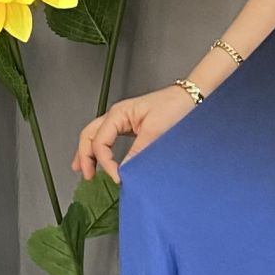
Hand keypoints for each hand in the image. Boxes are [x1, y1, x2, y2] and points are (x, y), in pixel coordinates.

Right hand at [72, 86, 197, 184]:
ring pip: (94, 136)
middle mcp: (116, 115)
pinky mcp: (129, 125)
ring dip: (88, 153)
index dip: (105, 162)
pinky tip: (99, 159)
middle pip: (90, 136)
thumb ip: (137, 151)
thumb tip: (124, 170)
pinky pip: (106, 137)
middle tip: (87, 175)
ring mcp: (121, 120)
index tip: (116, 177)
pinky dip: (99, 149)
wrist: (190, 98)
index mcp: (119, 114)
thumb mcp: (155, 131)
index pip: (101, 142)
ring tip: (84, 170)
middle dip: (85, 156)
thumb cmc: (174, 106)